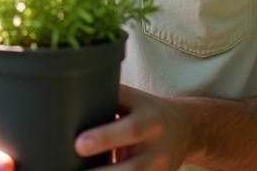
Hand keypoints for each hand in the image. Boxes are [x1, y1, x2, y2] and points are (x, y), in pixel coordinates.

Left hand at [74, 85, 192, 169]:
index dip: (105, 138)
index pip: (131, 130)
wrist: (185, 129)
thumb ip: (109, 96)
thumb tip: (71, 93)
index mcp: (150, 121)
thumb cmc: (149, 110)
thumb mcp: (135, 99)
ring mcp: (158, 170)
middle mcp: (157, 149)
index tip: (79, 144)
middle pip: (134, 167)